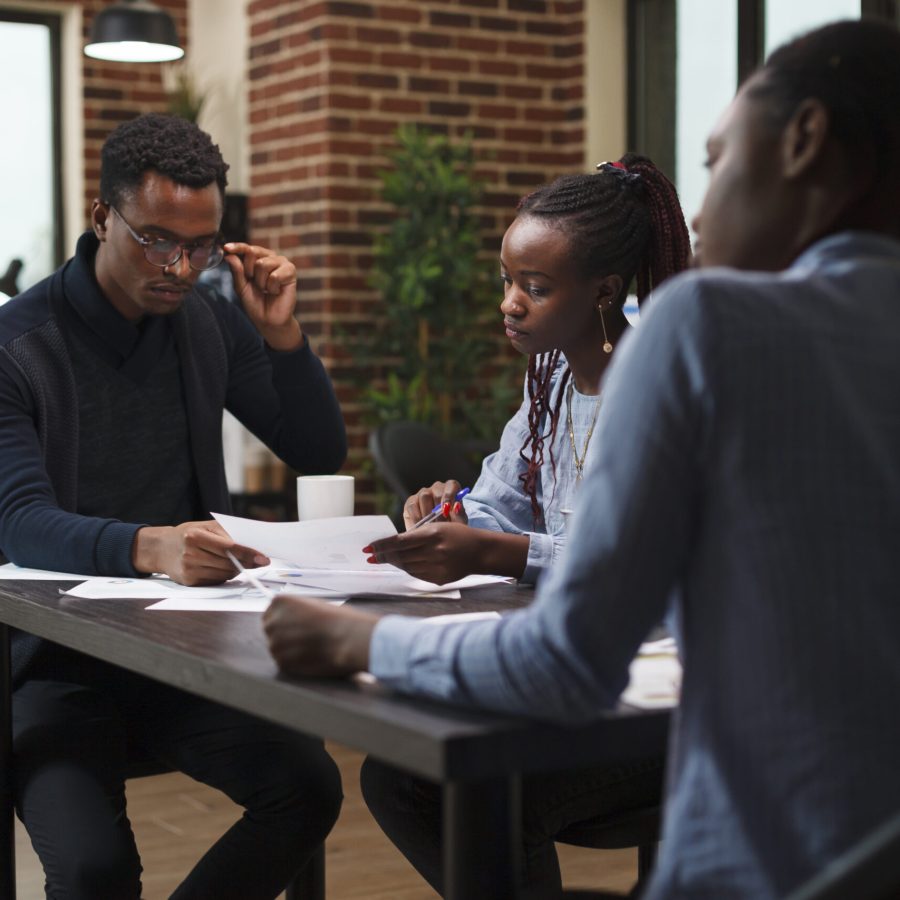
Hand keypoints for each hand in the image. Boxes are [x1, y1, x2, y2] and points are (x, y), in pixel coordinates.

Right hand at [132, 520, 268, 585]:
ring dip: (236, 569)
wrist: (162, 548)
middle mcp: (190, 553)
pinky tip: (220, 567)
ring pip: (225, 574)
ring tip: (237, 561)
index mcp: (195, 536)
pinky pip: (216, 580)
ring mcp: (189, 569)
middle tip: (259, 561)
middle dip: (247, 563)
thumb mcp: (206, 527)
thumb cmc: (189, 534)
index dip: (248, 553)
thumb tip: (254, 547)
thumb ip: (228, 534)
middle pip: (229, 562)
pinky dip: (224, 575)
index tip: (264, 558)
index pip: (229, 547)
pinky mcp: (189, 581)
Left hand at [223, 242, 302, 350]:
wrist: (268, 320)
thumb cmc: (256, 303)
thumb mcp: (241, 286)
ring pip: (262, 264)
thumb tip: (229, 255)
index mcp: (258, 259)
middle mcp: (271, 258)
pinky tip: (276, 292)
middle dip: (249, 271)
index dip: (237, 247)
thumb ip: (237, 271)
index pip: (247, 248)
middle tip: (256, 285)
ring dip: (261, 282)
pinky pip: (274, 275)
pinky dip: (272, 287)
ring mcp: (282, 263)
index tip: (227, 248)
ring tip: (267, 290)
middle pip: (253, 252)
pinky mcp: (291, 271)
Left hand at [263, 595, 377, 676]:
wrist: (346, 638)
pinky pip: (284, 662)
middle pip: (270, 630)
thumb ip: (297, 612)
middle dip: (283, 634)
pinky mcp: (282, 662)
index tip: (294, 624)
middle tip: (302, 637)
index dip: (283, 620)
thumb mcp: (314, 605)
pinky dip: (295, 661)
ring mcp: (274, 643)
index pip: (271, 612)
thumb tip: (292, 621)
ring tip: (310, 647)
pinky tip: (311, 656)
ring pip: (277, 647)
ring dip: (289, 649)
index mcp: (280, 602)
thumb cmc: (337, 619)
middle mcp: (272, 622)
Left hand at [365, 522, 483, 584]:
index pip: (400, 541)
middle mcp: (434, 551)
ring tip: (385, 559)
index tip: (369, 548)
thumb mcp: (437, 527)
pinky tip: (402, 564)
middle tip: (370, 556)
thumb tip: (391, 543)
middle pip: (401, 555)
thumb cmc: (456, 535)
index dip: (382, 545)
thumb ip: (416, 535)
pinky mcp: (439, 578)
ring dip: (394, 563)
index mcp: (432, 534)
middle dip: (383, 556)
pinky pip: (416, 574)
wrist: (479, 551)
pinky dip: (407, 569)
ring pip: (407, 566)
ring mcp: (437, 566)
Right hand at [402, 480, 468, 530]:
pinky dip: (416, 517)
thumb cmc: (451, 526)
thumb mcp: (459, 523)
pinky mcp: (411, 502)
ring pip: (424, 496)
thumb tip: (456, 507)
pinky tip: (420, 527)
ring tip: (431, 526)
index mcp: (451, 490)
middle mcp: (437, 489)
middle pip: (437, 491)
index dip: (450, 495)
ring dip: (428, 513)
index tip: (448, 508)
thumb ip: (459, 516)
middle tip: (441, 523)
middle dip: (439, 508)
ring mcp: (423, 494)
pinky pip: (412, 506)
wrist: (436, 535)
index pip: (452, 485)